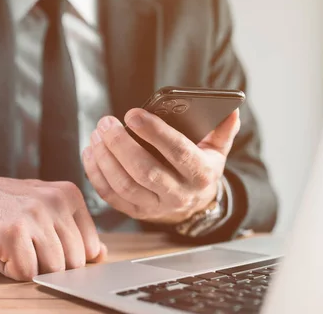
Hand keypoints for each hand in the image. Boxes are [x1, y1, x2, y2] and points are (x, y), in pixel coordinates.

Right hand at [0, 175, 106, 280]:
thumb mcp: (40, 208)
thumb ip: (71, 229)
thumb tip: (101, 254)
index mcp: (68, 193)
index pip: (90, 247)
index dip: (65, 257)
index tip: (41, 243)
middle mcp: (55, 200)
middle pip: (73, 262)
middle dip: (47, 264)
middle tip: (21, 244)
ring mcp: (35, 215)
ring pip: (53, 270)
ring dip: (27, 266)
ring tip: (8, 244)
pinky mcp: (12, 232)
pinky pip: (26, 273)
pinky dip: (9, 269)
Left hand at [82, 108, 240, 223]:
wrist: (193, 205)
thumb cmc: (200, 168)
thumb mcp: (216, 150)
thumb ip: (222, 129)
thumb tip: (232, 109)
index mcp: (201, 173)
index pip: (178, 151)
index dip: (155, 132)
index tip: (133, 113)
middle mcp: (179, 193)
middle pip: (145, 171)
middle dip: (121, 144)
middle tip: (106, 123)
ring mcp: (156, 206)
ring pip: (124, 185)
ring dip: (105, 158)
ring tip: (97, 134)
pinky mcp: (136, 212)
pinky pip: (111, 196)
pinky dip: (96, 174)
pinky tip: (91, 152)